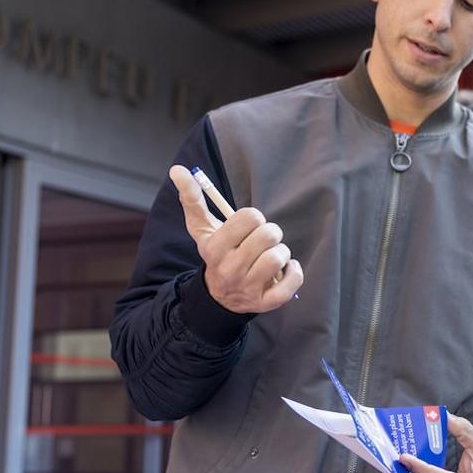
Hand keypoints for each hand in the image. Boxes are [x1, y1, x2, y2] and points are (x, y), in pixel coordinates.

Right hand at [169, 165, 302, 312]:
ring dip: (282, 253)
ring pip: (279, 257)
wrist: (219, 296)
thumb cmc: (217, 254)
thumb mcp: (202, 228)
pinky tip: (285, 270)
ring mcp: (248, 288)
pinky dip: (294, 272)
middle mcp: (230, 269)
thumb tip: (178, 169)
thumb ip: (192, 199)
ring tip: (270, 256)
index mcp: (215, 248)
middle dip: (270, 234)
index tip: (248, 227)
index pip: (250, 217)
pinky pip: (292, 281)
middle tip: (261, 242)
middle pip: (268, 235)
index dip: (254, 218)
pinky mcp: (266, 303)